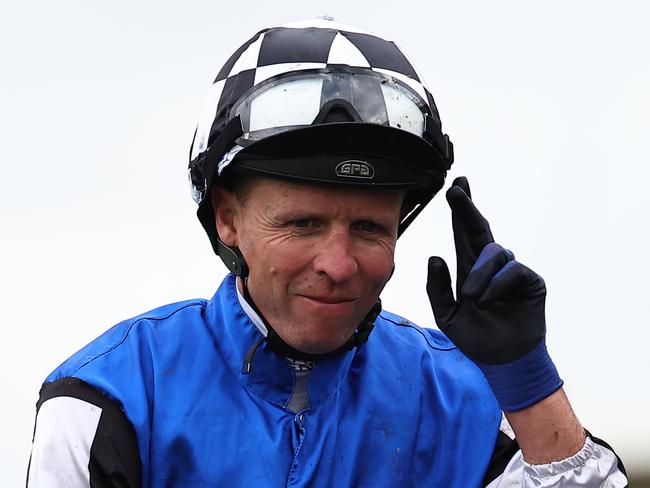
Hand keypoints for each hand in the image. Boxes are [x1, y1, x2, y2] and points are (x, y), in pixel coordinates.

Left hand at [426, 177, 561, 410]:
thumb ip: (437, 288)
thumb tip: (434, 256)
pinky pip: (512, 271)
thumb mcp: (447, 315)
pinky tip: (486, 301)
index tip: (455, 187)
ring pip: (494, 252)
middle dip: (467, 209)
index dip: (461, 211)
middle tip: (457, 191)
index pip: (463, 234)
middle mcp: (490, 266)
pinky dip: (496, 285)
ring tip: (471, 297)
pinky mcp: (530, 282)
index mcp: (469, 269)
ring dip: (479, 273)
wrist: (501, 360)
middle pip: (479, 229)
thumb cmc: (475, 337)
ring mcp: (511, 272)